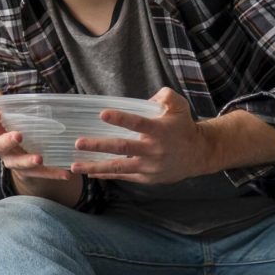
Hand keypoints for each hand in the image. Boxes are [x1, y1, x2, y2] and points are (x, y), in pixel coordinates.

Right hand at [0, 90, 72, 181]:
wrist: (22, 153)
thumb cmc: (17, 126)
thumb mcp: (13, 114)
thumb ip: (6, 104)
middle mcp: (0, 148)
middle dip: (8, 141)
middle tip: (18, 135)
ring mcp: (12, 161)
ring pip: (17, 163)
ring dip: (27, 161)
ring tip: (40, 159)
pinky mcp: (27, 172)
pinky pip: (39, 174)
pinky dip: (52, 173)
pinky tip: (65, 173)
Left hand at [70, 88, 210, 183]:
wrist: (199, 155)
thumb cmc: (183, 127)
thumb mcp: (179, 106)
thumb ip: (165, 96)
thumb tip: (150, 96)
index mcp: (160, 130)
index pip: (138, 123)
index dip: (121, 119)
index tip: (102, 114)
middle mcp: (153, 150)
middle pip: (122, 148)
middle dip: (98, 146)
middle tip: (78, 143)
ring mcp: (149, 166)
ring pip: (119, 167)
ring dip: (95, 166)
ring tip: (75, 166)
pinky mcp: (146, 177)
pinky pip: (123, 176)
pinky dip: (105, 175)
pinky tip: (89, 172)